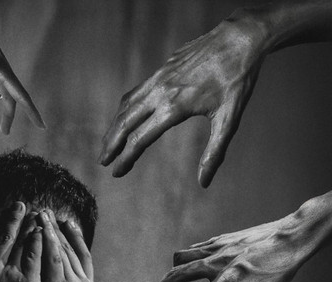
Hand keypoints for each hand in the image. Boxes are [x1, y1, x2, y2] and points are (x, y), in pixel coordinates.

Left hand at [38, 210, 100, 281]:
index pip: (83, 259)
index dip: (76, 241)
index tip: (69, 226)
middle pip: (72, 249)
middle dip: (61, 230)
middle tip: (52, 213)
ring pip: (61, 250)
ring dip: (52, 230)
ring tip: (42, 214)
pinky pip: (52, 259)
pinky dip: (47, 242)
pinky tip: (40, 229)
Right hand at [99, 9, 266, 186]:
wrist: (241, 38)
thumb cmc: (238, 79)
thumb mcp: (230, 119)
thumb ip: (214, 152)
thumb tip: (204, 182)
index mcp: (174, 108)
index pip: (140, 139)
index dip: (125, 158)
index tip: (116, 172)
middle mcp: (160, 92)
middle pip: (125, 122)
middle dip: (111, 144)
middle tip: (102, 161)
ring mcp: (158, 78)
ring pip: (126, 106)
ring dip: (114, 127)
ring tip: (108, 143)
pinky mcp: (161, 70)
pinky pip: (135, 92)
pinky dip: (124, 109)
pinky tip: (124, 117)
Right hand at [146, 211, 316, 281]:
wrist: (290, 238)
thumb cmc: (276, 274)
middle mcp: (216, 265)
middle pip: (173, 278)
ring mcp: (214, 250)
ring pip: (178, 261)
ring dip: (170, 278)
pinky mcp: (217, 240)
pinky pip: (191, 252)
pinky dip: (185, 264)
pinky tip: (192, 274)